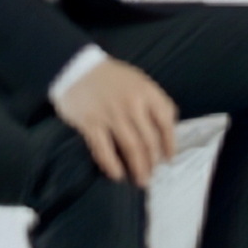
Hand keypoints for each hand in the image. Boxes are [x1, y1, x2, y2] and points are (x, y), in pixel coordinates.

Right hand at [53, 58, 176, 186]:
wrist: (76, 68)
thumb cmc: (112, 77)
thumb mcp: (139, 81)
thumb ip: (152, 102)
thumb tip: (165, 130)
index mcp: (147, 91)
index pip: (166, 120)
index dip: (170, 142)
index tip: (169, 157)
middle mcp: (131, 104)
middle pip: (149, 138)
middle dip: (153, 160)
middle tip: (153, 173)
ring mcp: (110, 115)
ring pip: (130, 147)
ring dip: (138, 167)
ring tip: (141, 179)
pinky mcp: (90, 124)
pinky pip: (104, 150)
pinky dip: (112, 165)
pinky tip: (117, 174)